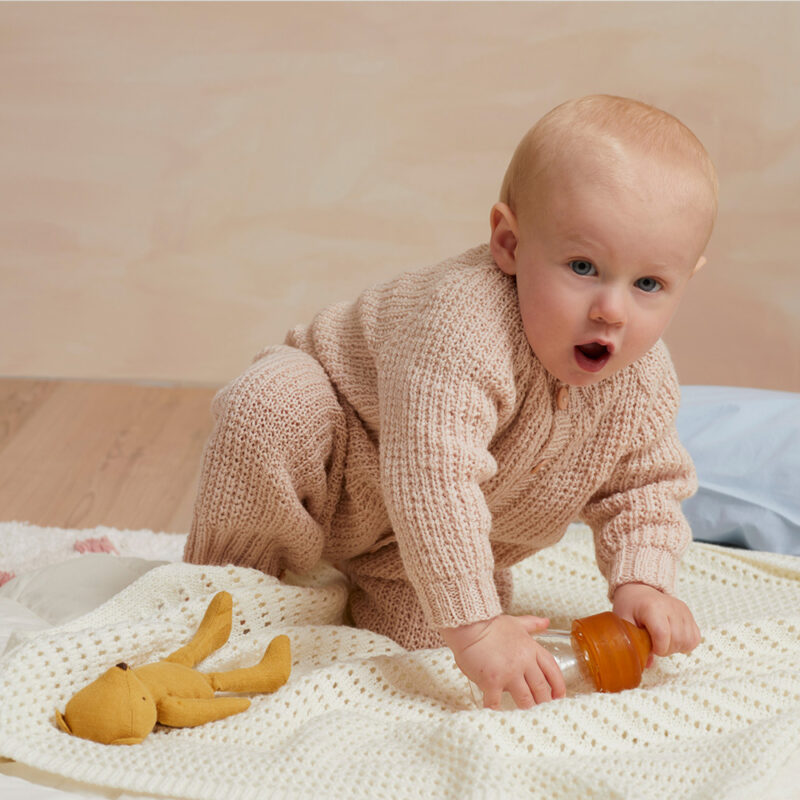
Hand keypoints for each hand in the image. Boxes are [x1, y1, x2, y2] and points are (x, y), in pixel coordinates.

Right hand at [440, 614, 565, 708]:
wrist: (468, 625)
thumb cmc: (489, 624)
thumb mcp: (515, 622)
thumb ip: (532, 624)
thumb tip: (546, 622)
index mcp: (531, 648)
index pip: (552, 670)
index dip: (558, 686)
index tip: (559, 697)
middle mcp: (524, 662)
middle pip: (541, 688)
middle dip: (544, 702)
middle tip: (544, 712)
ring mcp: (509, 672)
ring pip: (525, 699)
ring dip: (527, 710)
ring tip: (527, 719)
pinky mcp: (492, 680)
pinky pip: (496, 702)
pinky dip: (497, 710)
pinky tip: (497, 715)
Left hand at [612, 582, 700, 665]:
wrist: (639, 590)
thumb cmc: (630, 606)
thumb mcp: (624, 621)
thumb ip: (633, 642)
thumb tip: (647, 664)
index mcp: (652, 607)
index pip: (662, 634)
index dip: (658, 648)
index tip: (650, 647)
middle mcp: (671, 606)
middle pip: (677, 640)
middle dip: (665, 650)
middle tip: (654, 644)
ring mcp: (682, 610)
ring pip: (688, 641)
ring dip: (676, 647)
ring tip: (663, 641)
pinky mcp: (689, 614)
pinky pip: (695, 637)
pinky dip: (686, 643)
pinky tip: (673, 639)